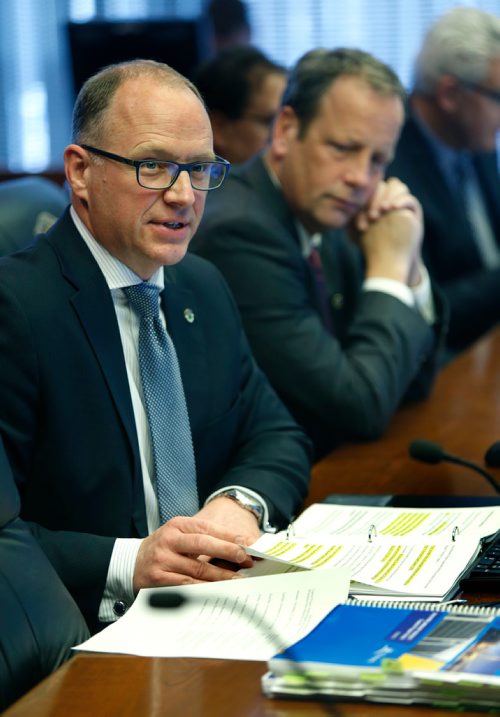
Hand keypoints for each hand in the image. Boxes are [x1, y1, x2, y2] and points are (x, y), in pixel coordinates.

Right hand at [133, 513, 253, 594]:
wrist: (132, 564)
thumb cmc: (164, 549)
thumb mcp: (179, 535)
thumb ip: (204, 537)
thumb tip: (238, 545)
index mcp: (177, 525)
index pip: (207, 527)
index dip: (228, 535)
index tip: (247, 543)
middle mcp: (169, 540)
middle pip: (203, 544)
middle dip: (227, 551)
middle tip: (246, 558)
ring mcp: (162, 560)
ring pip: (197, 568)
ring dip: (221, 575)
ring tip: (238, 579)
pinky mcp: (159, 579)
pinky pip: (187, 585)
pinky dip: (205, 589)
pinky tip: (218, 591)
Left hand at [350, 178, 423, 284]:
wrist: (392, 259)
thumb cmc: (373, 246)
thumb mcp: (359, 235)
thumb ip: (351, 223)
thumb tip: (342, 216)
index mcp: (372, 200)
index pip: (367, 192)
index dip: (363, 203)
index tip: (360, 224)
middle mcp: (385, 198)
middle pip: (381, 186)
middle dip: (375, 199)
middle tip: (372, 216)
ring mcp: (399, 202)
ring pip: (396, 186)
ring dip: (389, 196)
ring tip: (384, 210)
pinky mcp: (413, 210)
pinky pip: (410, 199)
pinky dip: (402, 200)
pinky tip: (394, 208)